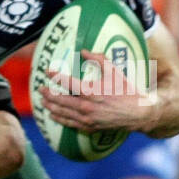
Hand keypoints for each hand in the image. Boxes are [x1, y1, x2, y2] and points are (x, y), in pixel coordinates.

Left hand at [37, 48, 156, 132]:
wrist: (138, 113)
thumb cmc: (127, 91)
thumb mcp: (115, 72)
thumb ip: (99, 60)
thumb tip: (84, 51)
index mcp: (91, 92)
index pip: (67, 82)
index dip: (55, 76)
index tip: (47, 71)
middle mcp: (86, 106)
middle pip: (60, 99)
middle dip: (48, 93)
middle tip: (40, 88)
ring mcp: (86, 118)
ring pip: (62, 112)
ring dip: (50, 106)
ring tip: (42, 101)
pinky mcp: (89, 127)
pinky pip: (69, 123)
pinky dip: (59, 118)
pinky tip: (52, 115)